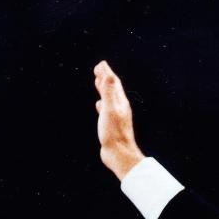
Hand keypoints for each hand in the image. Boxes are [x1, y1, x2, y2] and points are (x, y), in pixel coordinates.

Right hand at [94, 60, 145, 179]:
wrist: (119, 154)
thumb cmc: (114, 133)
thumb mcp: (109, 109)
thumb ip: (108, 92)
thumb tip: (107, 74)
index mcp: (119, 102)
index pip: (113, 83)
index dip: (107, 72)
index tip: (100, 64)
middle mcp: (119, 108)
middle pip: (113, 89)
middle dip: (106, 78)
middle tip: (99, 69)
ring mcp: (115, 117)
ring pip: (109, 99)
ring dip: (104, 90)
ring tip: (98, 83)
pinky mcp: (111, 126)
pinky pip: (106, 111)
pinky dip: (101, 105)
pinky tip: (99, 106)